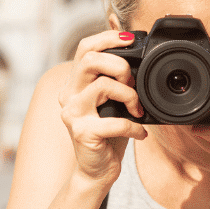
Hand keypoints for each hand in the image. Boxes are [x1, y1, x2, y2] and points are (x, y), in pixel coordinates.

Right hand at [57, 31, 148, 184]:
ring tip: (138, 110)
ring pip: (102, 85)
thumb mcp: (114, 101)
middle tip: (133, 83)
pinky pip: (115, 121)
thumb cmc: (108, 135)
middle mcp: (68, 94)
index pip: (85, 48)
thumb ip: (118, 79)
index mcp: (76, 83)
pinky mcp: (82, 132)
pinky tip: (140, 133)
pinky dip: (134, 126)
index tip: (130, 39)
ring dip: (130, 95)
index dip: (107, 37)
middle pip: (89, 59)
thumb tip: (137, 53)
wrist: (96, 171)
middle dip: (119, 65)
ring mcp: (72, 113)